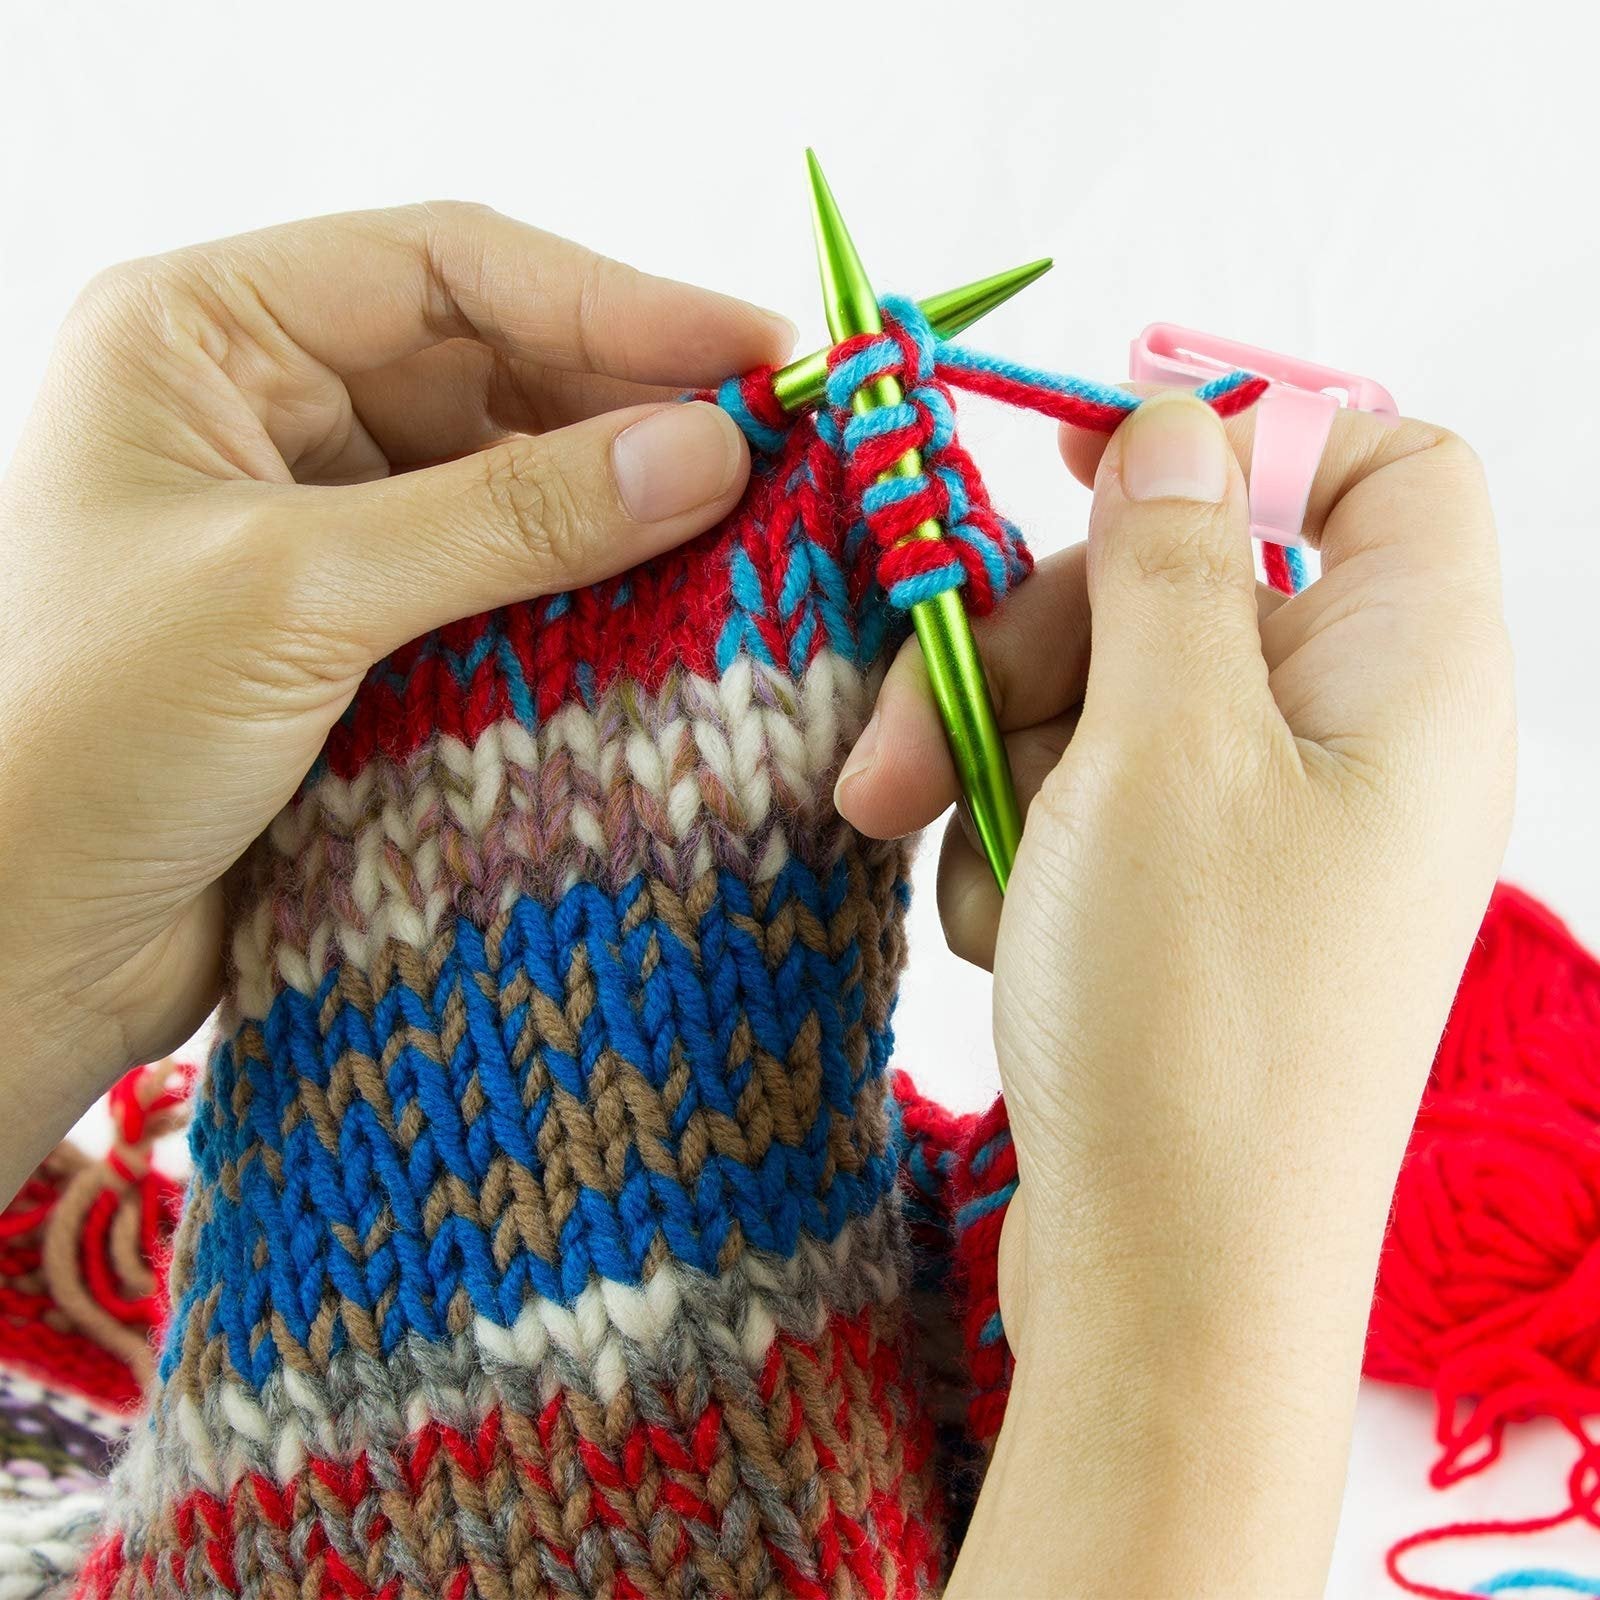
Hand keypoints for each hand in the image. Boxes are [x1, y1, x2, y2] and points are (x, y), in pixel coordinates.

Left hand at [0, 203, 791, 1191]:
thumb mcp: (300, 594)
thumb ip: (511, 516)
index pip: (444, 266)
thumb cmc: (80, 738)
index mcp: (204, 334)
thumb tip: (708, 452)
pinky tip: (668, 604)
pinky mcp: (360, 627)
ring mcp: (317, 521)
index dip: (612, 300)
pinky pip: (500, 577)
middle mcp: (264, 407)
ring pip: (507, 476)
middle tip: (776, 451)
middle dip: (629, 405)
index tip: (754, 352)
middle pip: (491, 365)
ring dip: (618, 504)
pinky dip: (583, 589)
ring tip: (745, 530)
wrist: (14, 942)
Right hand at [837, 393, 1513, 1596]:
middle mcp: (1356, 746)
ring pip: (1110, 705)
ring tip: (934, 854)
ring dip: (996, 758)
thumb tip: (1174, 433)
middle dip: (1027, 647)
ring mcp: (1272, 835)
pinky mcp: (1196, 911)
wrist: (1168, 1285)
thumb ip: (1167, 564)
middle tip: (905, 736)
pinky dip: (1021, 846)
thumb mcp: (1164, 747)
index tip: (1088, 465)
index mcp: (1409, 676)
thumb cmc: (1191, 1013)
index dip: (1248, 437)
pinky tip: (997, 931)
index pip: (1385, 467)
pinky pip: (1091, 809)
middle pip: (1185, 593)